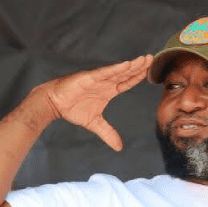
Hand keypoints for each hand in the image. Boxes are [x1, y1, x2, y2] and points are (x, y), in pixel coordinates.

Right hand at [38, 55, 152, 150]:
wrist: (55, 103)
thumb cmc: (73, 109)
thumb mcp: (95, 124)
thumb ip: (108, 133)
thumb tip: (119, 148)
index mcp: (108, 91)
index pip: (127, 83)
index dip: (138, 77)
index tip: (151, 71)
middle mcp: (105, 82)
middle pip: (126, 74)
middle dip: (139, 67)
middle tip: (152, 58)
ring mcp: (98, 79)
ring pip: (118, 71)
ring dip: (132, 65)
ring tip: (144, 59)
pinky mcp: (89, 77)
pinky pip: (105, 72)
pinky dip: (116, 68)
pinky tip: (127, 64)